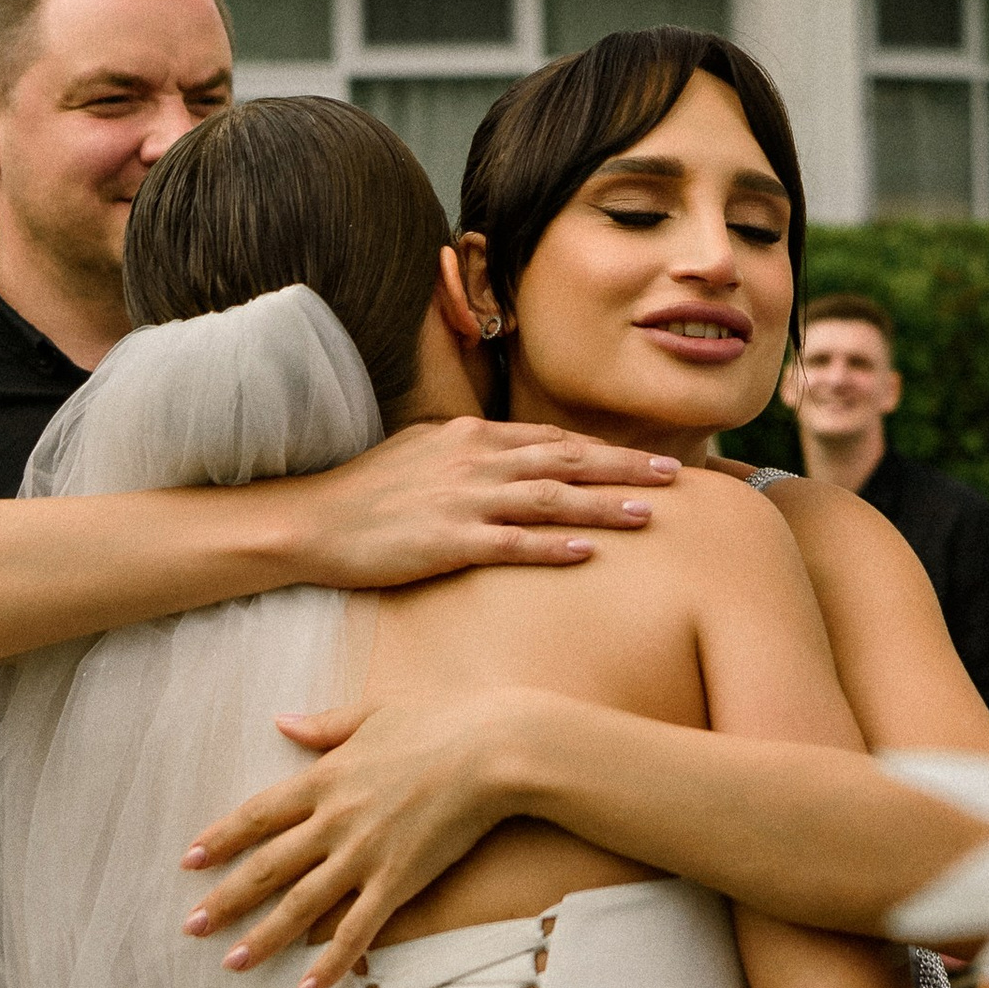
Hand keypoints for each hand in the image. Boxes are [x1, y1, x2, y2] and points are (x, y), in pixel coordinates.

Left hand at [182, 686, 571, 987]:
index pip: (258, 815)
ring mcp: (364, 854)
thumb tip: (280, 722)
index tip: (189, 860)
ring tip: (231, 963)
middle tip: (192, 926)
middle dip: (226, 899)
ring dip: (262, 937)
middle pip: (268, 866)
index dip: (221, 839)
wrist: (494, 750)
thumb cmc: (441, 722)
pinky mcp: (398, 881)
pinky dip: (329, 963)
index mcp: (325, 778)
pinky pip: (356, 930)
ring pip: (301, 905)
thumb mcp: (373, 713)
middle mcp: (334, 820)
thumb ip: (324, 725)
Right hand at [304, 420, 674, 585]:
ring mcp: (462, 500)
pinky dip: (553, 546)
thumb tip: (509, 454)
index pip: (552, 439)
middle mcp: (474, 460)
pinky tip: (588, 551)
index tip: (645, 458)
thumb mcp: (423, 451)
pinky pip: (512, 543)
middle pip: (565, 461)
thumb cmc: (367, 491)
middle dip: (624, 468)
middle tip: (676, 475)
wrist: (312, 521)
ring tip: (648, 514)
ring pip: (550, 498)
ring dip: (602, 505)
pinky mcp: (447, 540)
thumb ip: (471, 452)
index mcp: (471, 436)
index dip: (604, 450)